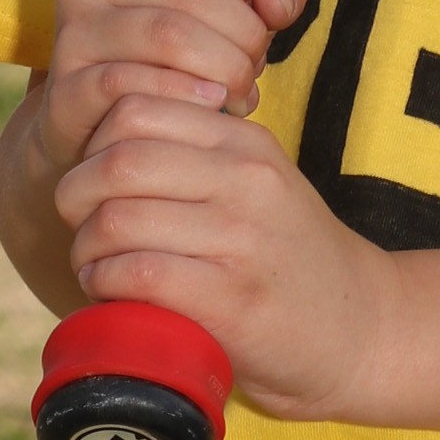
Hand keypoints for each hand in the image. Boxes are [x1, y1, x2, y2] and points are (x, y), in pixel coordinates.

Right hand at [38, 0, 305, 177]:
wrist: (96, 124)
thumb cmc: (173, 57)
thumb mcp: (226, 8)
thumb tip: (275, 2)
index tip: (253, 9)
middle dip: (244, 34)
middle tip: (253, 67)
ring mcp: (73, 29)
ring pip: (169, 36)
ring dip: (224, 72)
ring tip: (238, 92)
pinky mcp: (66, 88)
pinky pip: (137, 86)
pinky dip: (188, 101)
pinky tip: (208, 110)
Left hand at [54, 90, 399, 424]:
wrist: (363, 332)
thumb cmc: (287, 259)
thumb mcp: (255, 184)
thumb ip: (194, 154)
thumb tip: (98, 140)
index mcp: (245, 143)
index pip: (135, 107)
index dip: (92, 143)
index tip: (93, 179)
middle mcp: (246, 181)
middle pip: (117, 160)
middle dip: (75, 196)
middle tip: (79, 226)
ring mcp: (242, 241)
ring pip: (119, 219)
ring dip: (86, 250)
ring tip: (95, 266)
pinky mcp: (233, 303)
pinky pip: (138, 275)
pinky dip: (107, 285)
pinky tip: (115, 294)